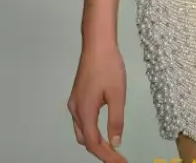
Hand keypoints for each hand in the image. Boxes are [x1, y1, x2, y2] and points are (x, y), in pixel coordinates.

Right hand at [67, 43, 127, 161]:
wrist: (97, 44)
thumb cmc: (108, 66)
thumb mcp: (117, 95)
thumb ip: (116, 120)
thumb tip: (115, 142)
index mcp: (85, 111)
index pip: (93, 143)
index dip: (107, 156)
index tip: (120, 162)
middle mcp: (75, 109)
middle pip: (85, 139)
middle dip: (100, 150)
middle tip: (117, 156)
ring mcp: (74, 101)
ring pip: (82, 130)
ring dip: (94, 141)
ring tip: (111, 146)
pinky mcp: (77, 95)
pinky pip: (82, 119)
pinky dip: (91, 129)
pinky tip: (102, 128)